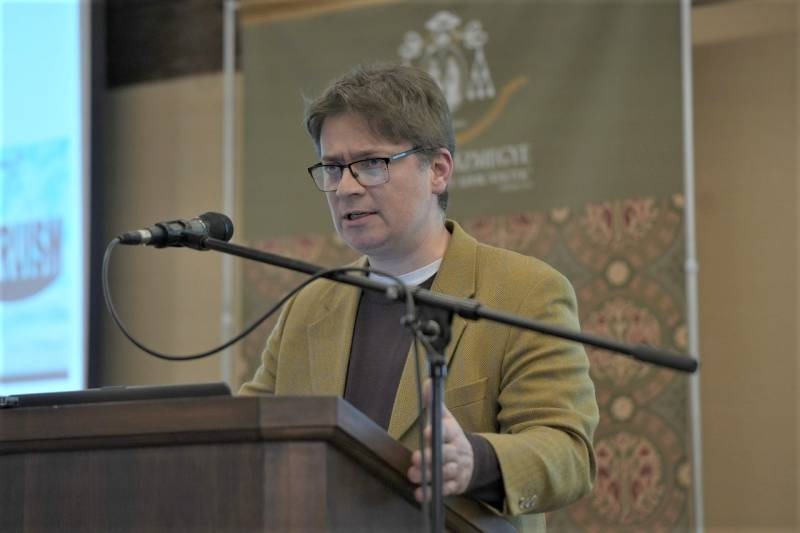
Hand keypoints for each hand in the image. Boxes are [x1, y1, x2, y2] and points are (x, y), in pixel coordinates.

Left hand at [407, 380, 473, 501]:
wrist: (472, 461)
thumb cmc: (452, 438)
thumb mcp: (446, 420)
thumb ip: (435, 404)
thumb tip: (428, 381)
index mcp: (454, 434)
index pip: (447, 432)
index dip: (438, 432)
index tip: (427, 432)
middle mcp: (457, 452)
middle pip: (446, 455)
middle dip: (431, 457)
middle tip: (415, 458)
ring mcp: (457, 470)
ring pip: (444, 473)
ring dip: (428, 475)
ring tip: (412, 474)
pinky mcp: (454, 486)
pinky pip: (444, 491)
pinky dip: (431, 493)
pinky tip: (419, 493)